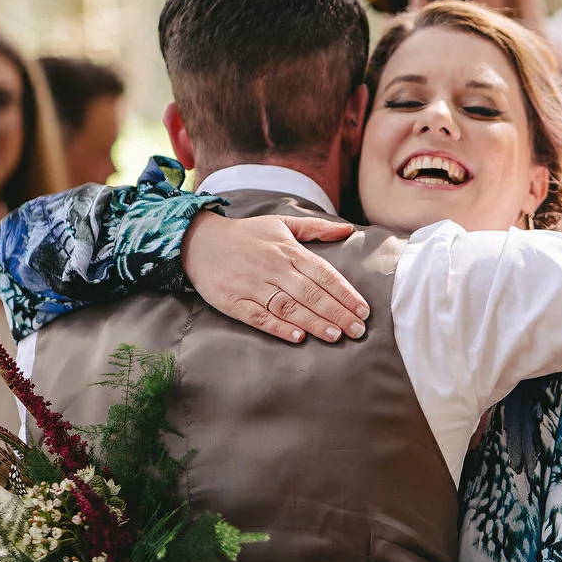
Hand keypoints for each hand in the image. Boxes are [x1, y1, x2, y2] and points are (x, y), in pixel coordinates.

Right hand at [183, 213, 368, 343]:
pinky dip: (278, 327)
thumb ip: (316, 228)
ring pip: (288, 306)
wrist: (198, 242)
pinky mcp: (233, 301)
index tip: (364, 310)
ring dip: (313, 322)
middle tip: (358, 330)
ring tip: (336, 335)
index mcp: (288, 250)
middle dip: (337, 312)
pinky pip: (259, 316)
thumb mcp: (281, 223)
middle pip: (310, 293)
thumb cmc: (247, 235)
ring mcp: (252, 285)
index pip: (323, 273)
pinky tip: (298, 337)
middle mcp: (273, 267)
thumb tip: (348, 230)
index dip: (345, 293)